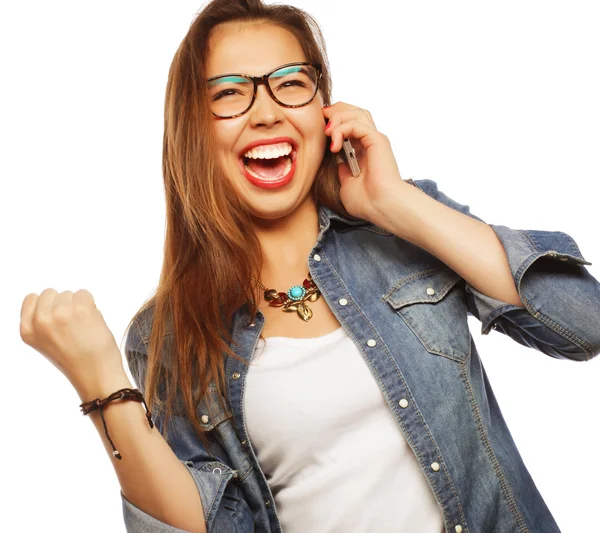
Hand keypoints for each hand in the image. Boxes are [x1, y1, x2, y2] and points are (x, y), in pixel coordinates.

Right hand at [19, 288, 124, 392]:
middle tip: (72, 325)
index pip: (31, 298)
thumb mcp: (46, 343)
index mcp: (27, 330)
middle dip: (63, 303)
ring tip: (82, 327)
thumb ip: (43, 322)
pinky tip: (91, 322)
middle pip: (51, 293)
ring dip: (78, 306)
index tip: (57, 318)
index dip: (47, 304)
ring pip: (69, 294)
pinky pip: (84, 293)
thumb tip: (52, 300)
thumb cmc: (76, 360)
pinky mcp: (81, 309)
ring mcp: (61, 313)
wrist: (96, 374)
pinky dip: (90, 304)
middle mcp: (41, 320)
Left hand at [323, 102, 410, 223]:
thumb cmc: (368, 202)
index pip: (350, 123)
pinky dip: (342, 129)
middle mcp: (370, 142)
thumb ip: (343, 172)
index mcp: (364, 151)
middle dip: (336, 111)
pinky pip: (356, 124)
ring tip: (327, 132)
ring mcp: (374, 140)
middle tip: (321, 118)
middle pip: (354, 112)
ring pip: (356, 113)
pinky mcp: (377, 140)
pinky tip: (334, 144)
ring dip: (338, 118)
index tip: (320, 127)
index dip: (335, 120)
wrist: (382, 207)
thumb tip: (339, 164)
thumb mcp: (347, 185)